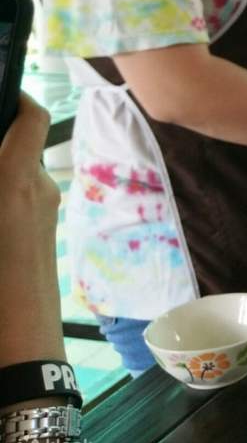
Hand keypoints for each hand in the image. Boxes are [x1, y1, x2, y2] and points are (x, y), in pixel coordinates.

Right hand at [0, 94, 63, 367]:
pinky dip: (3, 196)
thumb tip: (7, 167)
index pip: (31, 117)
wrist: (18, 344)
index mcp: (15, 180)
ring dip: (0, 172)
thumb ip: (2, 178)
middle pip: (19, 146)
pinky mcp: (44, 233)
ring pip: (19, 174)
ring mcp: (46, 211)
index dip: (16, 98)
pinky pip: (22, 199)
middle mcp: (39, 188)